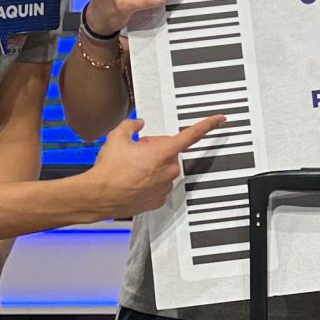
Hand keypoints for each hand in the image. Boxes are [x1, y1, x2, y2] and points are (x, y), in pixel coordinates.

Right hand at [83, 115, 226, 217]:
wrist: (100, 196)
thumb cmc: (109, 170)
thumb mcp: (117, 137)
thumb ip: (132, 125)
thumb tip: (138, 125)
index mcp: (163, 152)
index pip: (192, 135)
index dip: (208, 125)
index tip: (219, 120)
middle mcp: (169, 170)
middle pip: (169, 152)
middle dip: (155, 149)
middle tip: (136, 152)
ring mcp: (165, 186)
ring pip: (164, 169)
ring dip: (152, 166)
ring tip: (131, 168)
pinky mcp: (159, 199)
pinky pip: (159, 185)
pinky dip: (149, 181)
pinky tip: (133, 180)